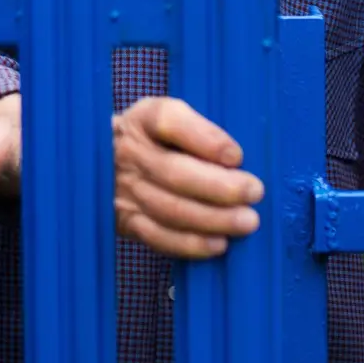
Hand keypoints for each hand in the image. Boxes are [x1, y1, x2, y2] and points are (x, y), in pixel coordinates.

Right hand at [112, 96, 262, 259]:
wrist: (109, 161)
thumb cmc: (157, 140)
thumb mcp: (171, 119)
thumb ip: (201, 132)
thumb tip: (239, 161)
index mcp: (144, 118)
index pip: (168, 121)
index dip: (205, 139)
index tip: (236, 156)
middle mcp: (130, 153)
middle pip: (174, 172)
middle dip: (220, 186)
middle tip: (254, 192)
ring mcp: (125, 189)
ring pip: (170, 208)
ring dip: (213, 219)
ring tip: (246, 221)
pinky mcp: (126, 220)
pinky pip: (158, 236)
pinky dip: (191, 244)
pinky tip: (219, 244)